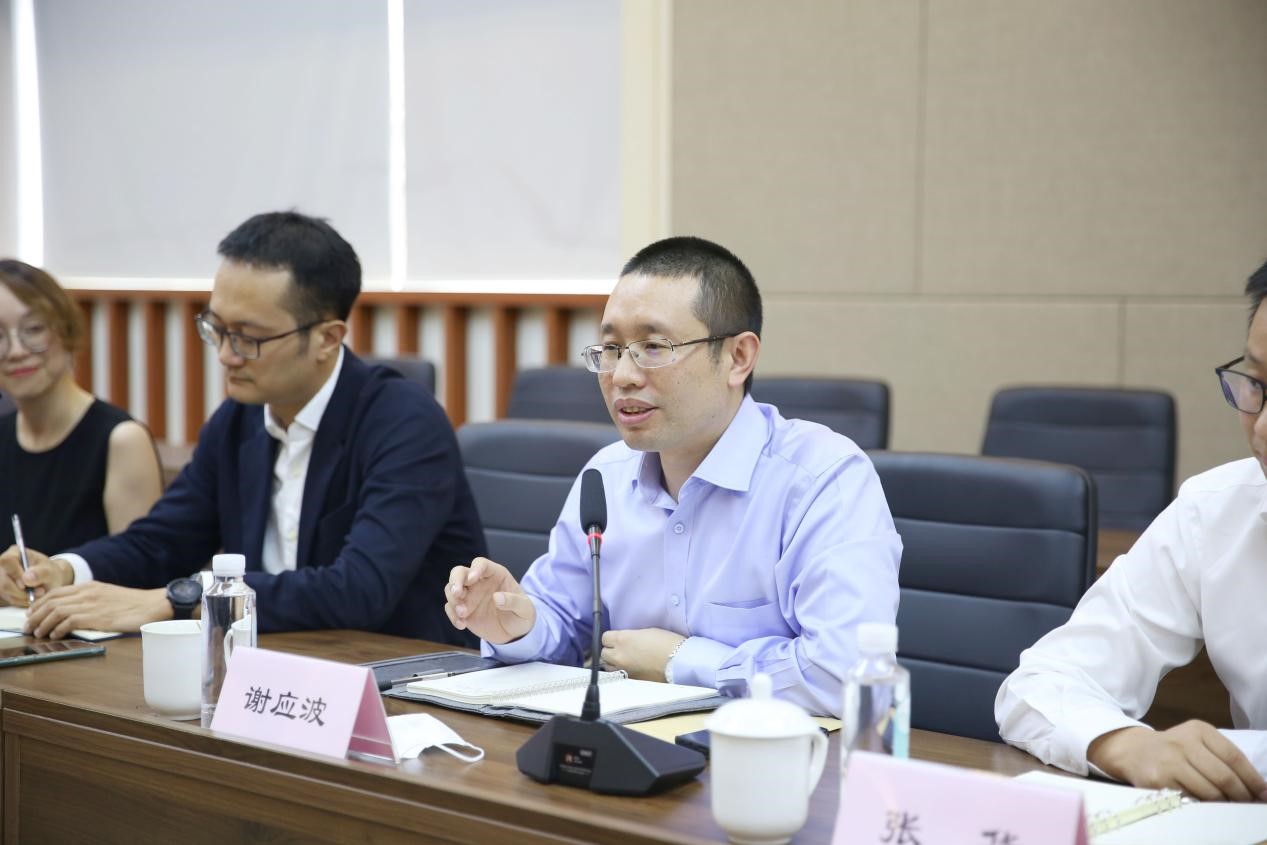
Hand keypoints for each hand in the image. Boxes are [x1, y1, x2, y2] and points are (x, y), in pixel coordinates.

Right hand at [0, 545, 71, 606]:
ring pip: (4, 591)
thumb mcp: (51, 572)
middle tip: (40, 592)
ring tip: (39, 593)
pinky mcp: (2, 589)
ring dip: (22, 597)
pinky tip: (31, 597)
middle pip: (3, 581)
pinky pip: (8, 598)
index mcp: (15, 552)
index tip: (26, 585)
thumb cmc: (50, 573)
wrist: (49, 581)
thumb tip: (27, 578)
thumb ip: (41, 573)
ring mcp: (1, 577)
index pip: (7, 561)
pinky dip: (21, 601)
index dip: (15, 575)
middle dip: (21, 591)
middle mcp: (4, 564)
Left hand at [26, 584, 170, 638]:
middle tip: (28, 626)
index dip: (39, 604)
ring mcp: (93, 604)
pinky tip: (55, 635)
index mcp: (90, 586)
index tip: (32, 614)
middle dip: (35, 615)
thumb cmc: (134, 604)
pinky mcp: (98, 617)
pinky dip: (58, 629)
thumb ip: (90, 600)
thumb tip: (72, 612)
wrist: (153, 605)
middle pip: (51, 601)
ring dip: (43, 623)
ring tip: (38, 633)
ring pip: (56, 611)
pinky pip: (70, 621)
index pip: (55, 592)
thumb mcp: (108, 596)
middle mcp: (88, 593)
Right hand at [444, 557, 535, 643]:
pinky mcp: (462, 610)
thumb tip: (497, 597)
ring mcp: (469, 595)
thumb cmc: (522, 615)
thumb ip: (514, 602)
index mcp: (495, 574)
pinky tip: (462, 625)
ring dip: (453, 600)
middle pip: (459, 572)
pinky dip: (452, 615)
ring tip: (463, 614)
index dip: (475, 569)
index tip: (472, 579)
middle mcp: (479, 581)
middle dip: (455, 581)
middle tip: (457, 594)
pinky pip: (450, 608)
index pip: (481, 564)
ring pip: (451, 589)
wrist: (515, 633)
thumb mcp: (525, 609)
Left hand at [600, 628, 685, 680]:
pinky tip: (633, 669)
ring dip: (614, 663)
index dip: (612, 638)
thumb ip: (630, 636)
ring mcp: (623, 670)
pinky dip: (622, 673)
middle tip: (623, 650)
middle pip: (604, 653)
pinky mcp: (630, 681)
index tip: (618, 639)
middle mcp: (619, 655)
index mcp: (623, 639)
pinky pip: (619, 676)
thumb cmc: (667, 643)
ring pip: (608, 667)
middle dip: (611, 651)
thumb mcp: (646, 632)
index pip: (604, 638)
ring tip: (626, 661)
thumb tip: (624, 641)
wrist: (679, 662)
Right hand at [1088, 721, 1266, 801]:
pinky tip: (1206, 804)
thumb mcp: (1198, 742)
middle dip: (1241, 795)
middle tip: (1248, 805)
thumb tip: (1256, 788)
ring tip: (1228, 805)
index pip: (1234, 756)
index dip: (1253, 779)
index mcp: (1199, 730)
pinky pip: (1191, 799)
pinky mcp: (1159, 780)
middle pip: (1224, 776)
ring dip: (1224, 803)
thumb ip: (1222, 758)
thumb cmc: (1175, 749)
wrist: (1135, 752)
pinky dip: (1203, 805)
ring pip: (1210, 791)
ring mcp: (1169, 761)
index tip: (1264, 794)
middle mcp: (1183, 742)